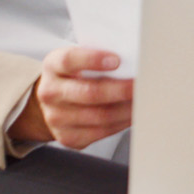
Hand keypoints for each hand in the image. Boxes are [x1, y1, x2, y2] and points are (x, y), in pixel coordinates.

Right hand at [11, 46, 133, 148]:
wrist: (54, 101)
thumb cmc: (75, 74)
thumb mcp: (79, 58)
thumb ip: (99, 57)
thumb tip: (131, 61)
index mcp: (53, 65)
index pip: (69, 60)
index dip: (93, 59)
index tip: (116, 60)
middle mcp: (51, 92)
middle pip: (89, 93)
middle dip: (120, 90)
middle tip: (141, 85)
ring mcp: (56, 117)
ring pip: (99, 116)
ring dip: (126, 109)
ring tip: (143, 100)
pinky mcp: (68, 137)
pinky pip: (101, 132)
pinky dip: (122, 123)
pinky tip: (132, 114)